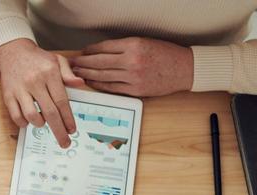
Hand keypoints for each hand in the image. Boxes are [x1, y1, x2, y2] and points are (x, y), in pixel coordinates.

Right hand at [0, 38, 83, 147]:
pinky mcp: (8, 95)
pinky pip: (16, 116)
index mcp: (49, 73)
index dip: (68, 118)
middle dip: (59, 130)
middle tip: (64, 142)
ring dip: (40, 124)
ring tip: (43, 122)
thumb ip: (68, 74)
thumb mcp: (56, 60)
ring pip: (32, 116)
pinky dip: (24, 123)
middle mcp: (35, 82)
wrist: (13, 51)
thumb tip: (80, 84)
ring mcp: (20, 89)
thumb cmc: (36, 59)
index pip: (62, 101)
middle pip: (50, 112)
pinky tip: (28, 120)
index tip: (72, 130)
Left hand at [70, 37, 193, 96]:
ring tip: (77, 74)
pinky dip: (99, 85)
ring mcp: (133, 77)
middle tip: (71, 64)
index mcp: (134, 45)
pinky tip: (91, 83)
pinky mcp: (135, 90)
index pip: (104, 48)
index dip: (90, 51)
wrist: (185, 69)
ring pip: (103, 76)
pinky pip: (111, 88)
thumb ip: (124, 47)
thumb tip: (102, 52)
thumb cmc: (166, 54)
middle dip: (83, 63)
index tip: (82, 52)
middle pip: (99, 62)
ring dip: (87, 75)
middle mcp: (132, 61)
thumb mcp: (145, 42)